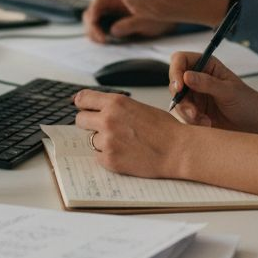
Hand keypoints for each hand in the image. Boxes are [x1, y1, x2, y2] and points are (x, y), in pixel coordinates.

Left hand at [73, 90, 187, 178]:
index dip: (82, 104)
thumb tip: (98, 109)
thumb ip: (116, 107)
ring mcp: (107, 141)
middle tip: (103, 129)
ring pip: (91, 140)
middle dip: (89, 124)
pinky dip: (108, 156)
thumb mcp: (138, 107)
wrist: (178, 150)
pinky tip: (125, 154)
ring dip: (102, 142)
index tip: (83, 108)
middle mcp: (108, 119)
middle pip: (80, 120)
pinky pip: (98, 156)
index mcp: (116, 102)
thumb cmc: (165, 129)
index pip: (83, 98)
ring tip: (123, 143)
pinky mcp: (109, 160)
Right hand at [82, 0, 175, 42]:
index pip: (99, 2)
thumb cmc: (162, 17)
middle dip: (91, 25)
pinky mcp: (114, 23)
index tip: (99, 28)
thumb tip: (114, 30)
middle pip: (92, 11)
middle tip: (100, 39)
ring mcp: (113, 14)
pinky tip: (104, 41)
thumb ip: (131, 24)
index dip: (95, 14)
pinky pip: (100, 27)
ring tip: (102, 41)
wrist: (171, 17)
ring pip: (93, 19)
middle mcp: (114, 5)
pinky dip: (97, 34)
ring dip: (93, 30)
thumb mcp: (148, 21)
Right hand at [168, 51, 257, 132]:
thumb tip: (186, 76)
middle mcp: (197, 77)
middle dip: (181, 99)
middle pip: (174, 82)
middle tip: (193, 112)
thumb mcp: (229, 91)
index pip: (180, 60)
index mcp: (206, 65)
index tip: (179, 87)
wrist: (254, 122)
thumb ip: (207, 83)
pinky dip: (192, 121)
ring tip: (205, 121)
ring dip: (188, 113)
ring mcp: (194, 94)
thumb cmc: (247, 102)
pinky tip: (207, 124)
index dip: (175, 71)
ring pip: (177, 101)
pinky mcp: (194, 110)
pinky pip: (183, 115)